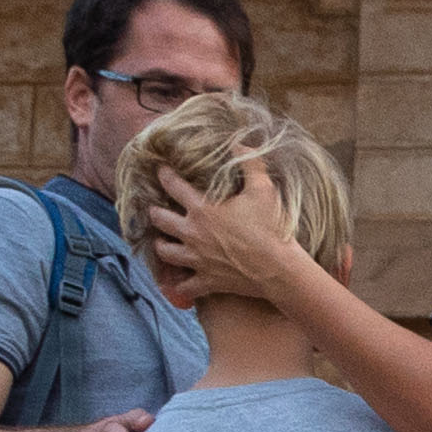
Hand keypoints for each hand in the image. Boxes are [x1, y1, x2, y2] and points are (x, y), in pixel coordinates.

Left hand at [143, 153, 323, 314]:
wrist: (278, 268)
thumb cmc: (271, 226)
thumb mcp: (263, 188)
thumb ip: (250, 163)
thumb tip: (238, 143)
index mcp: (203, 209)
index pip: (174, 187)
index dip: (165, 175)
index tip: (160, 170)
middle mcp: (192, 234)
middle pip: (160, 220)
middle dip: (154, 212)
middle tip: (153, 209)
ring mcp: (197, 259)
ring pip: (165, 253)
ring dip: (161, 246)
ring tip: (162, 242)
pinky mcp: (206, 281)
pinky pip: (184, 288)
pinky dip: (178, 286)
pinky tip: (177, 284)